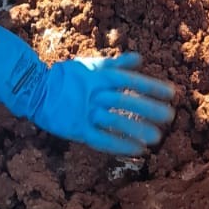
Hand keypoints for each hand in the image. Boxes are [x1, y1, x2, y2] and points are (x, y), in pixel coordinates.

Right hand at [37, 52, 174, 152]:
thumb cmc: (68, 76)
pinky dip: (120, 145)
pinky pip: (102, 139)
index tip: (172, 93)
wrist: (37, 90)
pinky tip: (137, 150)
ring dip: (137, 129)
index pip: (131, 80)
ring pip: (116, 121)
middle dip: (150, 108)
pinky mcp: (78, 129)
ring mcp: (86, 112)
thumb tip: (140, 58)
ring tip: (157, 137)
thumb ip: (117, 63)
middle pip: (126, 101)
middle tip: (170, 116)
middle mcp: (96, 93)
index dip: (152, 86)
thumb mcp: (92, 65)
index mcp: (101, 76)